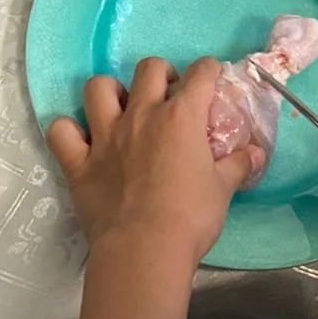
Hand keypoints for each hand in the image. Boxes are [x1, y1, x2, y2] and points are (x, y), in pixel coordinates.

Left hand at [47, 56, 257, 267]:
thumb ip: (238, 165)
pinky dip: (70, 130)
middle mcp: (141, 115)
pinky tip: (82, 140)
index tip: (211, 78)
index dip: (209, 71)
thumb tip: (255, 153)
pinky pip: (61, 131)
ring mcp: (105, 136)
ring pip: (98, 88)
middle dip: (162, 73)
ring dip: (111, 92)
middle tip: (168, 96)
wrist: (144, 250)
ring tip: (122, 108)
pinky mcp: (78, 161)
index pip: (200, 75)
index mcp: (180, 117)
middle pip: (148, 68)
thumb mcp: (223, 190)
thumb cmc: (189, 218)